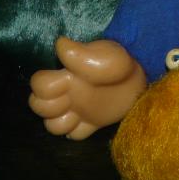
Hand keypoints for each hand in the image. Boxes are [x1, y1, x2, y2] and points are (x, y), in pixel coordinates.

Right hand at [28, 37, 146, 139]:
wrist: (140, 76)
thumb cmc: (119, 62)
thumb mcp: (104, 55)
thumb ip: (81, 54)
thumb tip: (59, 44)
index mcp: (66, 76)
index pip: (38, 85)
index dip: (46, 87)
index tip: (66, 82)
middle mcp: (67, 94)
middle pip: (38, 108)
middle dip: (50, 107)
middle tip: (70, 100)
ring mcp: (78, 110)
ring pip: (53, 126)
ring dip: (62, 123)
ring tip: (79, 113)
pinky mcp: (91, 123)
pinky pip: (74, 135)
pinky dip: (77, 132)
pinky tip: (89, 122)